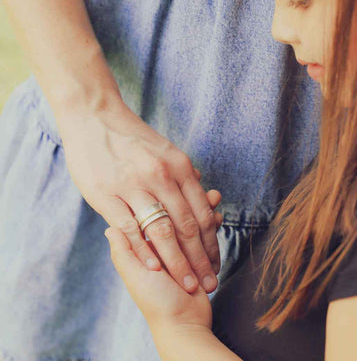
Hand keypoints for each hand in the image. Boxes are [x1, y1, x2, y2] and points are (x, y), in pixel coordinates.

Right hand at [56, 101, 221, 293]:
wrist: (95, 118)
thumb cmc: (133, 138)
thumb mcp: (167, 150)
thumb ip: (185, 175)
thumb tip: (205, 195)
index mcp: (179, 166)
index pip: (202, 213)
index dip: (211, 243)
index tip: (216, 264)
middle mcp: (161, 176)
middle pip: (188, 226)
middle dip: (201, 260)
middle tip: (210, 284)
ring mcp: (133, 185)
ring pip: (162, 231)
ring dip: (178, 263)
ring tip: (188, 284)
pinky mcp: (106, 194)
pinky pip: (130, 227)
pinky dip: (144, 249)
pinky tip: (155, 267)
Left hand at [103, 190, 222, 331]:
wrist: (184, 323)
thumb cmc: (155, 300)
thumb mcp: (134, 276)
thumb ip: (124, 251)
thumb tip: (110, 227)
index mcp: (146, 243)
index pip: (153, 212)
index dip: (162, 197)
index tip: (169, 181)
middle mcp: (163, 239)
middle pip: (177, 210)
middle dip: (189, 199)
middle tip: (201, 189)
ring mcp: (182, 243)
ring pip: (193, 216)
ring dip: (205, 207)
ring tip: (215, 196)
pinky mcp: (198, 251)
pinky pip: (207, 230)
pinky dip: (213, 222)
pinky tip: (218, 214)